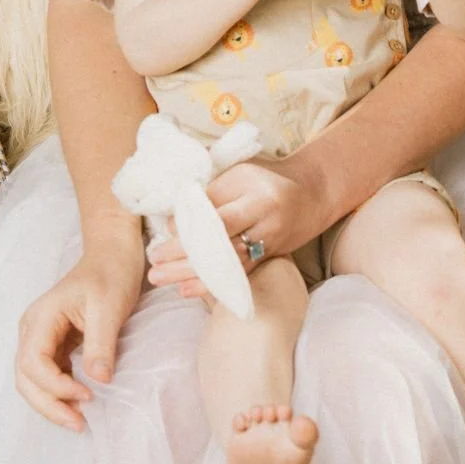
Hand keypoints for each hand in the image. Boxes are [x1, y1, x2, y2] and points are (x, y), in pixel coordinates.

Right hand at [15, 229, 144, 430]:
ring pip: (33, 381)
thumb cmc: (111, 273)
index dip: (56, 386)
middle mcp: (33, 329)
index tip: (89, 394)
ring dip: (51, 403)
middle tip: (79, 424)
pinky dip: (59, 393)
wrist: (113, 253)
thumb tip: (98, 381)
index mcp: (41, 317)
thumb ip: (100, 343)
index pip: (33, 363)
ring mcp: (42, 337)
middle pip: (26, 378)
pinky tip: (79, 404)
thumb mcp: (109, 306)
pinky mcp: (55, 344)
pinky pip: (48, 375)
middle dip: (48, 404)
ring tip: (79, 421)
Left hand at [147, 157, 326, 297]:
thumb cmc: (266, 178)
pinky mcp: (270, 258)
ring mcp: (270, 242)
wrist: (311, 193)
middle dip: (184, 256)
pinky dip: (212, 284)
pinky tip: (186, 289)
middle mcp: (266, 221)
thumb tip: (175, 218)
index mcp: (257, 194)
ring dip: (192, 274)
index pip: (221, 215)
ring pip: (228, 264)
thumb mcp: (241, 174)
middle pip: (222, 243)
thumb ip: (212, 192)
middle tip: (154, 264)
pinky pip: (238, 275)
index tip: (165, 232)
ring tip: (161, 279)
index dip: (192, 226)